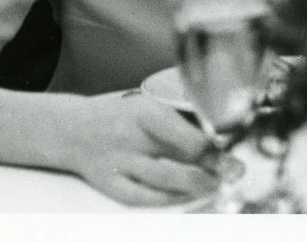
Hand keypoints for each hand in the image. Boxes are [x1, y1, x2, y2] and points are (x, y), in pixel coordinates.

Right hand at [65, 91, 217, 206]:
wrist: (73, 130)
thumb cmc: (120, 117)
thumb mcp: (148, 107)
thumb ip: (179, 122)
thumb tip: (218, 139)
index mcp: (144, 112)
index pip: (185, 132)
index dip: (212, 146)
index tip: (232, 151)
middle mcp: (130, 137)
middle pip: (179, 156)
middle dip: (212, 167)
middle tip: (234, 172)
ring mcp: (118, 163)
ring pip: (164, 179)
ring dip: (195, 185)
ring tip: (215, 185)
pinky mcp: (109, 183)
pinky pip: (142, 197)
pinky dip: (166, 199)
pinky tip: (184, 197)